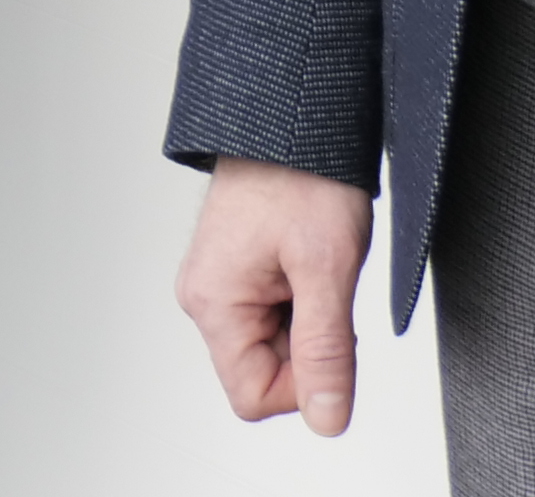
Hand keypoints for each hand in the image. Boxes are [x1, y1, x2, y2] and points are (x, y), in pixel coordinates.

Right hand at [179, 157, 375, 436]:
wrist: (290, 115)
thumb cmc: (302, 176)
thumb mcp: (327, 270)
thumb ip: (325, 353)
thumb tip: (327, 420)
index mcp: (213, 304)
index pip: (254, 397)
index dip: (304, 383)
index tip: (330, 335)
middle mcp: (203, 297)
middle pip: (263, 372)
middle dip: (309, 345)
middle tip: (326, 287)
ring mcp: (217, 282)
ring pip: (272, 343)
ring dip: (308, 318)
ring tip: (316, 264)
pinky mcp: (233, 270)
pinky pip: (271, 314)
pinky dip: (301, 298)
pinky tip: (308, 258)